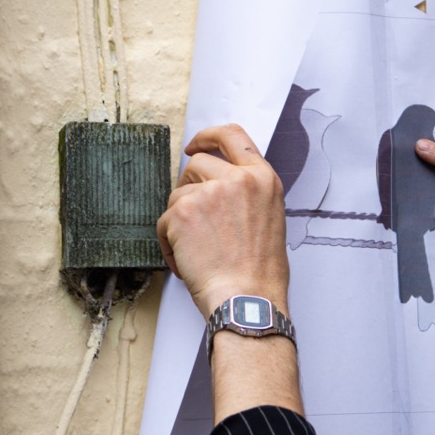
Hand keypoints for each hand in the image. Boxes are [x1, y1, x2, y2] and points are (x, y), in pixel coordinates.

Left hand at [156, 124, 289, 317]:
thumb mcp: (270, 219)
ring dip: (180, 220)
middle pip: (197, 165)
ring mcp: (210, 193)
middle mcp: (238, 179)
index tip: (196, 146)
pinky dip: (169, 242)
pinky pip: (164, 220)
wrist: (247, 299)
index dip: (208, 137)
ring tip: (196, 249)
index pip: (232, 136)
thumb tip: (222, 187)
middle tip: (196, 221)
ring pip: (178, 194)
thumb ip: (248, 194)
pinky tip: (187, 260)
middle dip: (190, 189)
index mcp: (263, 179)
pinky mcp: (183, 212)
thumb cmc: (260, 273)